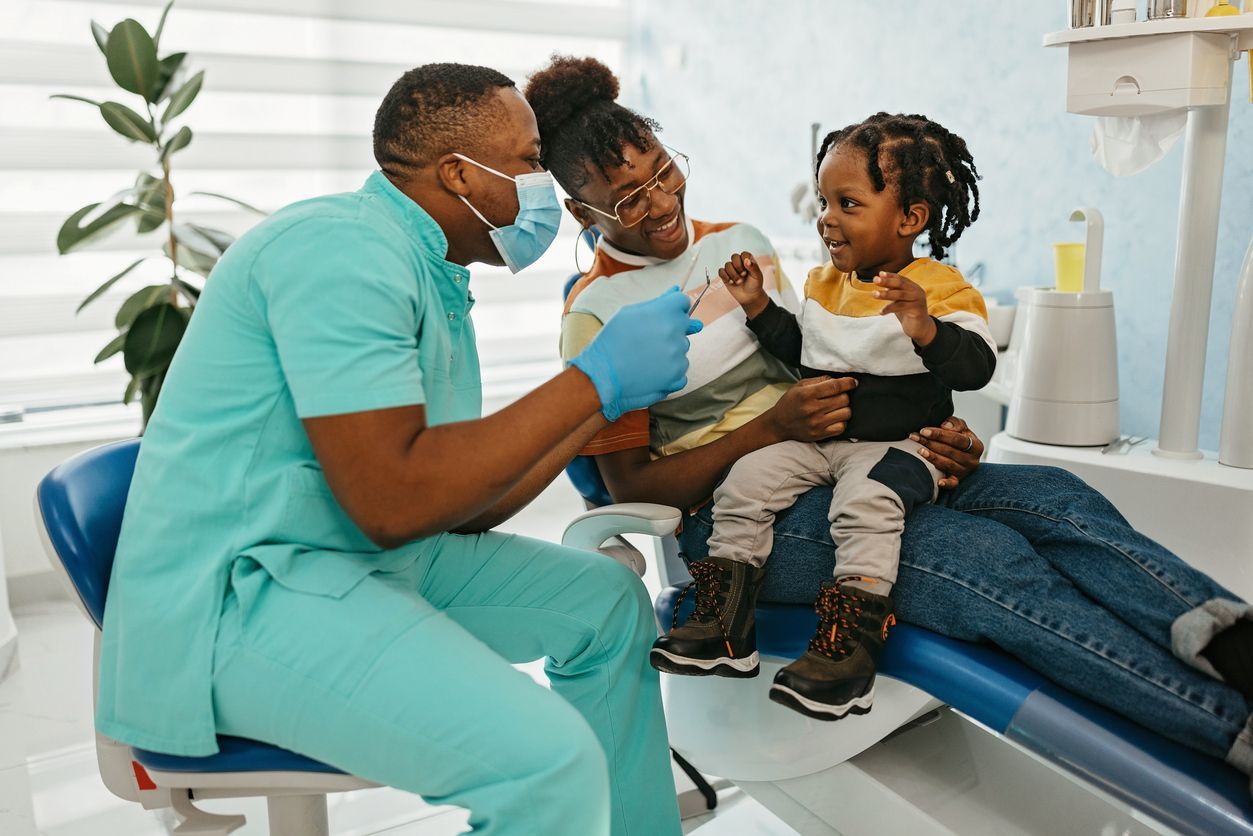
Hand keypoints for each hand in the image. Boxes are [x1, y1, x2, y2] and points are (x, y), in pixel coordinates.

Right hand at [572, 286, 701, 420]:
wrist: (601, 376)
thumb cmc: (611, 341)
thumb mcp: (628, 313)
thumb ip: (657, 301)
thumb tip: (676, 290)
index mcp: (664, 312)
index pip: (682, 302)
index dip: (673, 307)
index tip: (664, 314)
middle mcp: (675, 332)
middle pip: (684, 325)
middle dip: (671, 329)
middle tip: (648, 339)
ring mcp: (678, 356)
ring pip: (682, 348)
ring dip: (670, 350)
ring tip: (646, 356)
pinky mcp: (677, 376)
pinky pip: (682, 369)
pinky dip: (670, 370)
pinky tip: (652, 370)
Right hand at [719, 251, 768, 318]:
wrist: (749, 297)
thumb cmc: (755, 285)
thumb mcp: (757, 276)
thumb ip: (753, 267)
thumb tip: (747, 260)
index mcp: (748, 261)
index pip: (744, 254)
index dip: (744, 260)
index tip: (748, 269)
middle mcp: (739, 263)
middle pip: (734, 257)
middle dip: (738, 267)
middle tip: (743, 275)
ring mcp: (732, 269)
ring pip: (727, 265)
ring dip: (733, 274)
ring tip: (739, 282)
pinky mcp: (725, 276)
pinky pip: (721, 271)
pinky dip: (725, 276)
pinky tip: (731, 282)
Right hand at [765, 376, 857, 442]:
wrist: (779, 425)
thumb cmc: (790, 402)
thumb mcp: (799, 386)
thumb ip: (819, 380)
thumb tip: (838, 379)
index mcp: (807, 394)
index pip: (835, 386)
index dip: (848, 383)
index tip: (853, 382)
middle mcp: (813, 409)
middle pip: (844, 399)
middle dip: (844, 395)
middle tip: (838, 396)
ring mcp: (817, 423)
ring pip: (846, 413)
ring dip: (844, 408)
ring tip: (836, 407)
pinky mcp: (820, 434)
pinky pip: (842, 427)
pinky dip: (841, 421)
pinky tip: (834, 418)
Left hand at [873, 271, 936, 345]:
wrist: (920, 328)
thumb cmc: (908, 313)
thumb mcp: (900, 300)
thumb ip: (893, 291)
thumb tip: (881, 281)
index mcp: (913, 287)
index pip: (901, 279)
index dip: (890, 276)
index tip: (879, 274)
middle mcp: (917, 292)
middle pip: (901, 284)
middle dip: (887, 281)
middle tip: (875, 280)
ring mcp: (918, 300)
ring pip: (900, 295)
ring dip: (886, 294)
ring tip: (874, 294)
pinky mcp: (917, 310)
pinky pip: (901, 307)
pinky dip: (889, 308)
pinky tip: (881, 312)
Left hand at [909, 416, 982, 488]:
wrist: (962, 452)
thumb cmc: (959, 437)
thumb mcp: (960, 427)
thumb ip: (955, 423)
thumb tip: (946, 426)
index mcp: (976, 445)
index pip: (956, 439)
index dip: (939, 434)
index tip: (924, 430)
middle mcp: (973, 460)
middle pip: (950, 451)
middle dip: (930, 443)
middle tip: (915, 437)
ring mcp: (965, 471)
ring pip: (948, 464)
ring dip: (932, 457)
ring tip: (919, 450)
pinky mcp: (958, 480)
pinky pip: (953, 483)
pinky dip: (947, 484)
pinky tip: (938, 482)